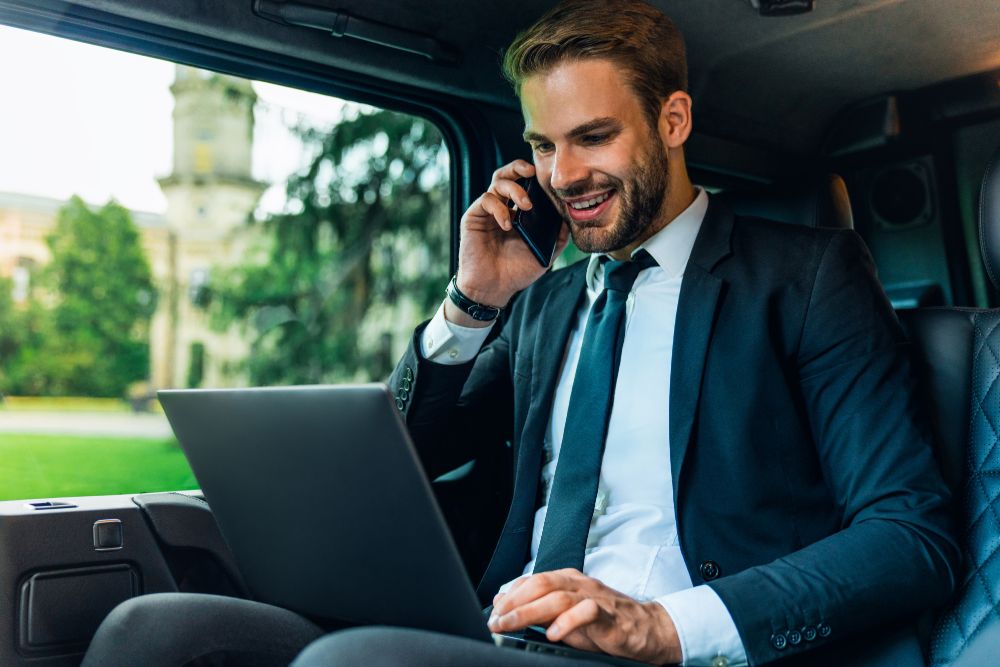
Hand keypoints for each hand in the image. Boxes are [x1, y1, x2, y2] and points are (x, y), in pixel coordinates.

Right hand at [445, 160, 569, 326]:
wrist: (494, 289)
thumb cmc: (516, 271)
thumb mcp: (545, 254)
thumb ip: (557, 236)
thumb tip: (569, 217)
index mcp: (519, 212)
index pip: (525, 184)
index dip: (534, 177)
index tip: (548, 178)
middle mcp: (503, 207)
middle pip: (508, 174)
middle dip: (519, 167)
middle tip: (532, 172)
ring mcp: (488, 211)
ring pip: (497, 182)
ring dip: (514, 188)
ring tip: (527, 205)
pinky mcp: (474, 217)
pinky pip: (486, 200)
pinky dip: (499, 208)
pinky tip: (508, 225)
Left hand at [488, 569, 681, 664]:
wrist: (645, 629)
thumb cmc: (604, 622)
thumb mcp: (567, 615)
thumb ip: (540, 609)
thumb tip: (505, 607)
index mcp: (568, 580)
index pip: (533, 580)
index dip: (510, 594)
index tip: (493, 611)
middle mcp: (579, 584)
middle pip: (540, 585)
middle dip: (514, 602)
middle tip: (496, 620)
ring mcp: (594, 596)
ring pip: (557, 597)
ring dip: (529, 612)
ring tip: (511, 625)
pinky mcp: (608, 614)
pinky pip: (586, 612)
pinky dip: (567, 622)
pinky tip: (553, 633)